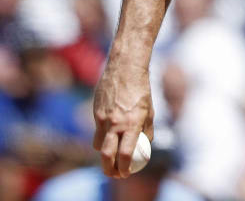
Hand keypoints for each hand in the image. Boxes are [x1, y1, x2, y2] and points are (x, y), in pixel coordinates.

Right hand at [92, 59, 153, 177]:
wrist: (124, 69)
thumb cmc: (141, 89)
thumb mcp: (150, 111)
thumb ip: (147, 129)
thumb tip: (146, 144)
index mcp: (132, 123)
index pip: (126, 154)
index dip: (124, 168)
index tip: (126, 174)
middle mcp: (115, 123)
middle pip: (106, 155)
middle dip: (109, 169)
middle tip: (114, 175)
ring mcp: (102, 118)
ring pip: (98, 145)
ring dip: (104, 154)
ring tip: (112, 157)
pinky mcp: (95, 112)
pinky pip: (96, 131)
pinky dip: (101, 138)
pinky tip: (109, 136)